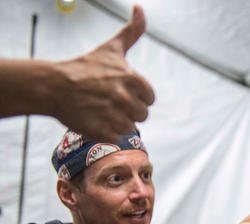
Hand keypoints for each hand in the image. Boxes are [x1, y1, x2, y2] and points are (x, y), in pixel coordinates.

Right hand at [52, 5, 154, 141]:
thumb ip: (132, 32)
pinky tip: (95, 119)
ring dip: (117, 121)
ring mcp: (114, 115)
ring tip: (100, 110)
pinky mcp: (102, 131)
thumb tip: (140, 9)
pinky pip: (115, 137)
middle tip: (108, 101)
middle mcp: (125, 98)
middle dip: (127, 110)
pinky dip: (106, 132)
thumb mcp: (111, 48)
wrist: (53, 85)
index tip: (119, 91)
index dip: (136, 96)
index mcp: (133, 79)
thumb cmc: (84, 67)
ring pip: (129, 127)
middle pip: (141, 114)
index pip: (150, 98)